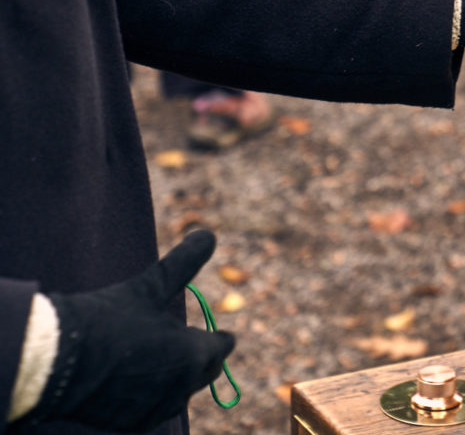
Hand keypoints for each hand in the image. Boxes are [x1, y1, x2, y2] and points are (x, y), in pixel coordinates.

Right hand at [31, 230, 233, 432]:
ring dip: (177, 378)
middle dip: (202, 358)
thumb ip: (184, 261)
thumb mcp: (151, 285)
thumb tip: (208, 233)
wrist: (58, 360)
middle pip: (204, 372)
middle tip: (194, 346)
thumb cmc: (109, 318)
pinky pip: (152, 409)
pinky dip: (150, 397)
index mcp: (193, 355)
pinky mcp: (130, 423)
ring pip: (179, 393)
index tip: (221, 334)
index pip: (222, 348)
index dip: (220, 338)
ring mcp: (155, 408)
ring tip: (165, 363)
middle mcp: (180, 388)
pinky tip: (140, 384)